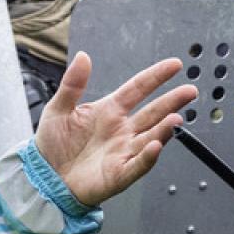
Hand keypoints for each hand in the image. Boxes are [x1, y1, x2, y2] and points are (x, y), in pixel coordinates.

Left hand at [35, 54, 198, 207]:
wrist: (43, 177)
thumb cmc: (52, 145)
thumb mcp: (58, 109)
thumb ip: (72, 84)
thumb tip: (83, 56)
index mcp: (109, 111)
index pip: (138, 89)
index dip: (156, 76)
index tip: (175, 65)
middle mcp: (122, 130)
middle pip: (153, 112)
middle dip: (172, 102)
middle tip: (190, 91)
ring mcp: (123, 152)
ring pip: (150, 138)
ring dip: (164, 129)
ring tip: (175, 119)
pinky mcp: (118, 174)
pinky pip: (137, 165)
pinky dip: (147, 157)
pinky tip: (156, 146)